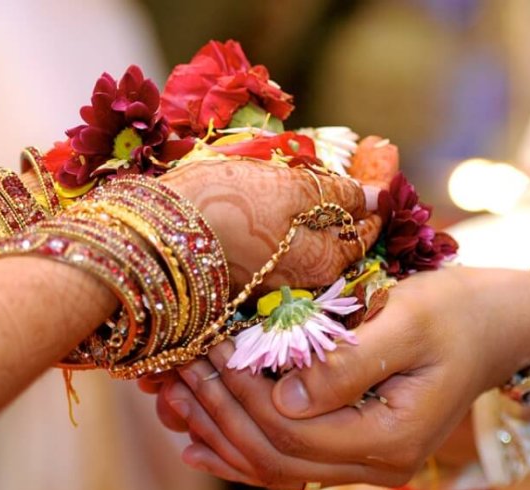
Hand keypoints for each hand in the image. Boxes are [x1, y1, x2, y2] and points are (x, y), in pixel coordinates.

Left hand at [150, 267, 529, 488]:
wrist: (500, 324)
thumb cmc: (460, 310)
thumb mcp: (411, 320)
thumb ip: (351, 363)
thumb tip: (283, 396)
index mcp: (392, 436)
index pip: (293, 430)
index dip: (241, 394)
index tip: (205, 349)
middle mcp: (377, 463)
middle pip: (276, 456)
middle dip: (219, 414)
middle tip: (175, 372)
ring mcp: (365, 460)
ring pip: (276, 465)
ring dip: (220, 435)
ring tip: (171, 405)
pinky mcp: (355, 443)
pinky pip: (289, 461)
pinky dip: (241, 450)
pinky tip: (199, 444)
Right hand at [160, 159, 380, 291]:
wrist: (150, 238)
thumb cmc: (225, 207)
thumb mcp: (290, 189)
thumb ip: (339, 193)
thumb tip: (379, 196)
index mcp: (323, 263)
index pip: (365, 231)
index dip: (374, 197)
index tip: (379, 163)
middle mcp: (302, 284)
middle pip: (335, 239)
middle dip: (344, 204)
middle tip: (349, 166)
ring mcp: (269, 286)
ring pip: (303, 244)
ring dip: (311, 212)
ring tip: (305, 177)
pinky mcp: (240, 281)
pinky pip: (274, 251)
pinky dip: (279, 224)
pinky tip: (269, 200)